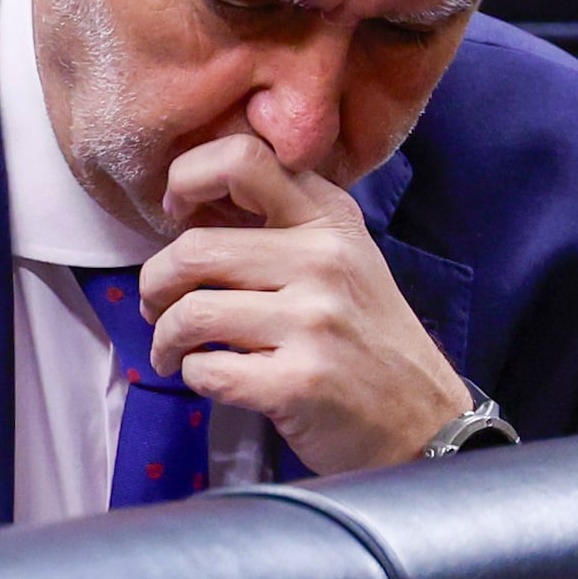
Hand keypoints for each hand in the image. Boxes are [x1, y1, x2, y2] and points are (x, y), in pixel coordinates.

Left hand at [139, 136, 472, 474]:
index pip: (242, 158)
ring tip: (174, 352)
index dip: (187, 178)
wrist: (423, 420)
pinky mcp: (298, 382)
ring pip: (190, 313)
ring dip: (165, 338)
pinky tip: (211, 377)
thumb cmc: (363, 339)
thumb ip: (278, 227)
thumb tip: (187, 208)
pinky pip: (205, 369)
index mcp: (329, 219)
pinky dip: (193, 376)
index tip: (176, 215)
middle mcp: (324, 260)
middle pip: (192, 250)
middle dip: (154, 285)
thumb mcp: (341, 261)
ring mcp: (313, 321)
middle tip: (158, 307)